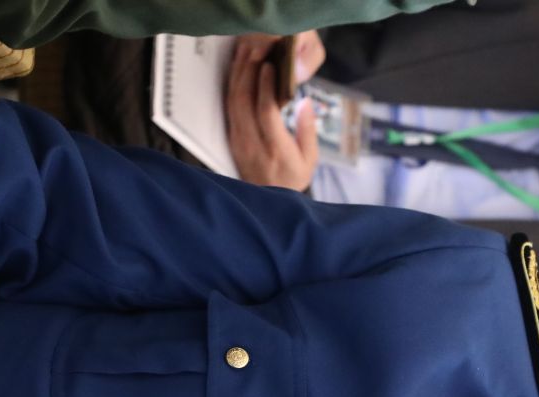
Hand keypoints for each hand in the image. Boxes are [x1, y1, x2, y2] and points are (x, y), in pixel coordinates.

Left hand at [226, 36, 319, 188]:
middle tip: (257, 50)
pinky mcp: (231, 138)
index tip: (270, 66)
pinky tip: (238, 70)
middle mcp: (252, 145)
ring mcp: (238, 141)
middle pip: (244, 101)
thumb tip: (304, 102)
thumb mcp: (309, 160)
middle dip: (248, 72)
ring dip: (238, 74)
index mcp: (276, 150)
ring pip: (233, 101)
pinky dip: (233, 85)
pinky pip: (229, 107)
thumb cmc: (292, 180)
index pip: (265, 112)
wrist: (268, 205)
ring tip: (247, 52)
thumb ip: (307, 131)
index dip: (265, 86)